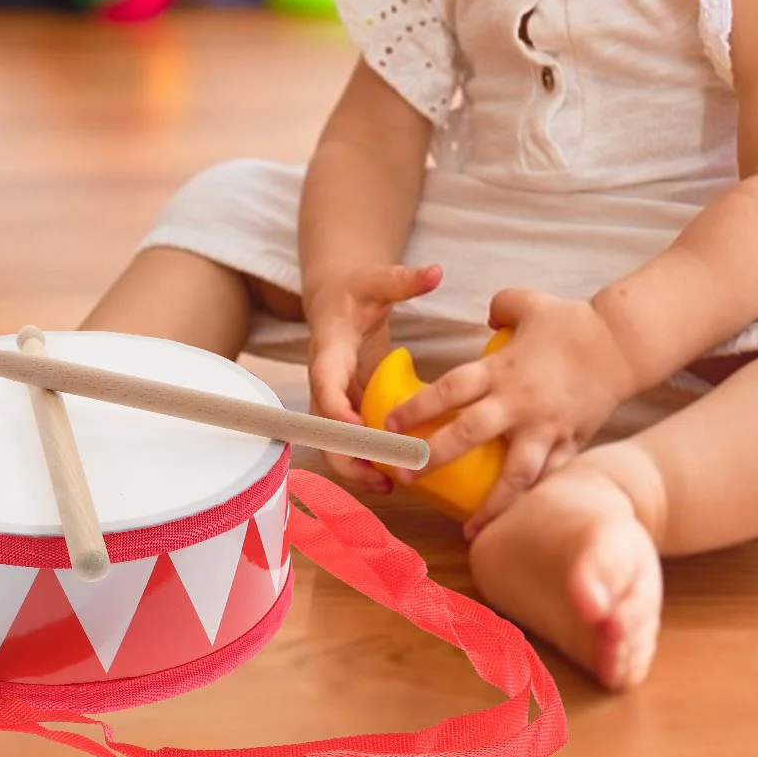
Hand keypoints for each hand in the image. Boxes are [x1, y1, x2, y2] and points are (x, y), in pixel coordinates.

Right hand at [305, 262, 443, 493]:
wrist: (335, 299)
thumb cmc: (355, 290)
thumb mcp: (377, 280)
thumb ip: (404, 279)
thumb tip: (435, 271)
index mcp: (328, 351)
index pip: (324, 386)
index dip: (338, 412)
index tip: (361, 431)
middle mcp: (324, 380)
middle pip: (322, 427)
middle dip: (348, 453)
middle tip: (382, 474)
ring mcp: (333, 397)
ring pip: (332, 442)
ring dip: (355, 466)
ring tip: (389, 485)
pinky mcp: (346, 407)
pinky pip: (348, 441)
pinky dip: (365, 461)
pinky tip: (392, 476)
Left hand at [381, 288, 637, 536]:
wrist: (622, 344)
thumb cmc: (571, 322)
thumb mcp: (527, 303)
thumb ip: (500, 307)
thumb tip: (487, 318)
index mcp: (501, 369)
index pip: (450, 389)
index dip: (417, 407)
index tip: (390, 424)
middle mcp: (519, 403)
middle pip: (470, 433)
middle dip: (434, 457)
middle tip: (406, 475)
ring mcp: (546, 428)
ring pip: (515, 474)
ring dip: (491, 505)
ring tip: (470, 531)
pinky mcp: (571, 444)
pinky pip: (550, 479)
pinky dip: (534, 502)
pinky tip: (520, 524)